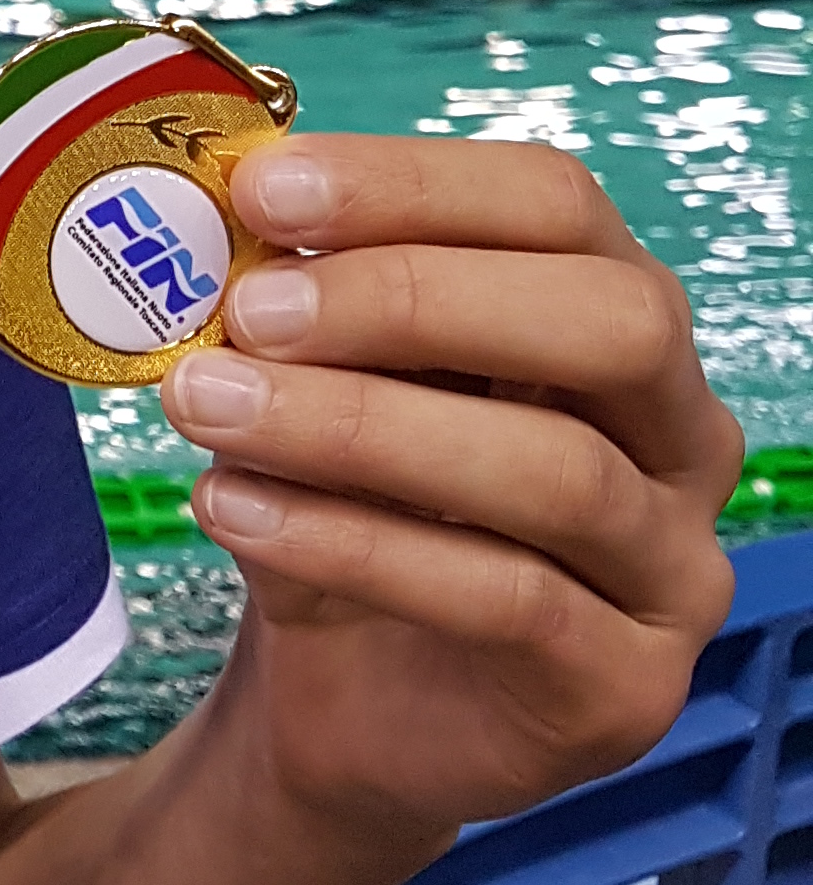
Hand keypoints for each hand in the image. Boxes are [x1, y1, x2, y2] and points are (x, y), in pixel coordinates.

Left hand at [160, 135, 740, 851]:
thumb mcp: (312, 386)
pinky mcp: (628, 684)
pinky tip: (235, 511)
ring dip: (359, 427)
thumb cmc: (343, 507)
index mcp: (609, 312)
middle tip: (253, 312)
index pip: (554, 203)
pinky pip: (510, 599)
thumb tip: (214, 224)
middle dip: (415, 297)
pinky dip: (356, 546)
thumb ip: (295, 308)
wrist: (337, 700)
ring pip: (556, 469)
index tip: (261, 188)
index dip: (410, 184)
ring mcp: (672, 564)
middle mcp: (677, 428)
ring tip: (208, 408)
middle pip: (607, 320)